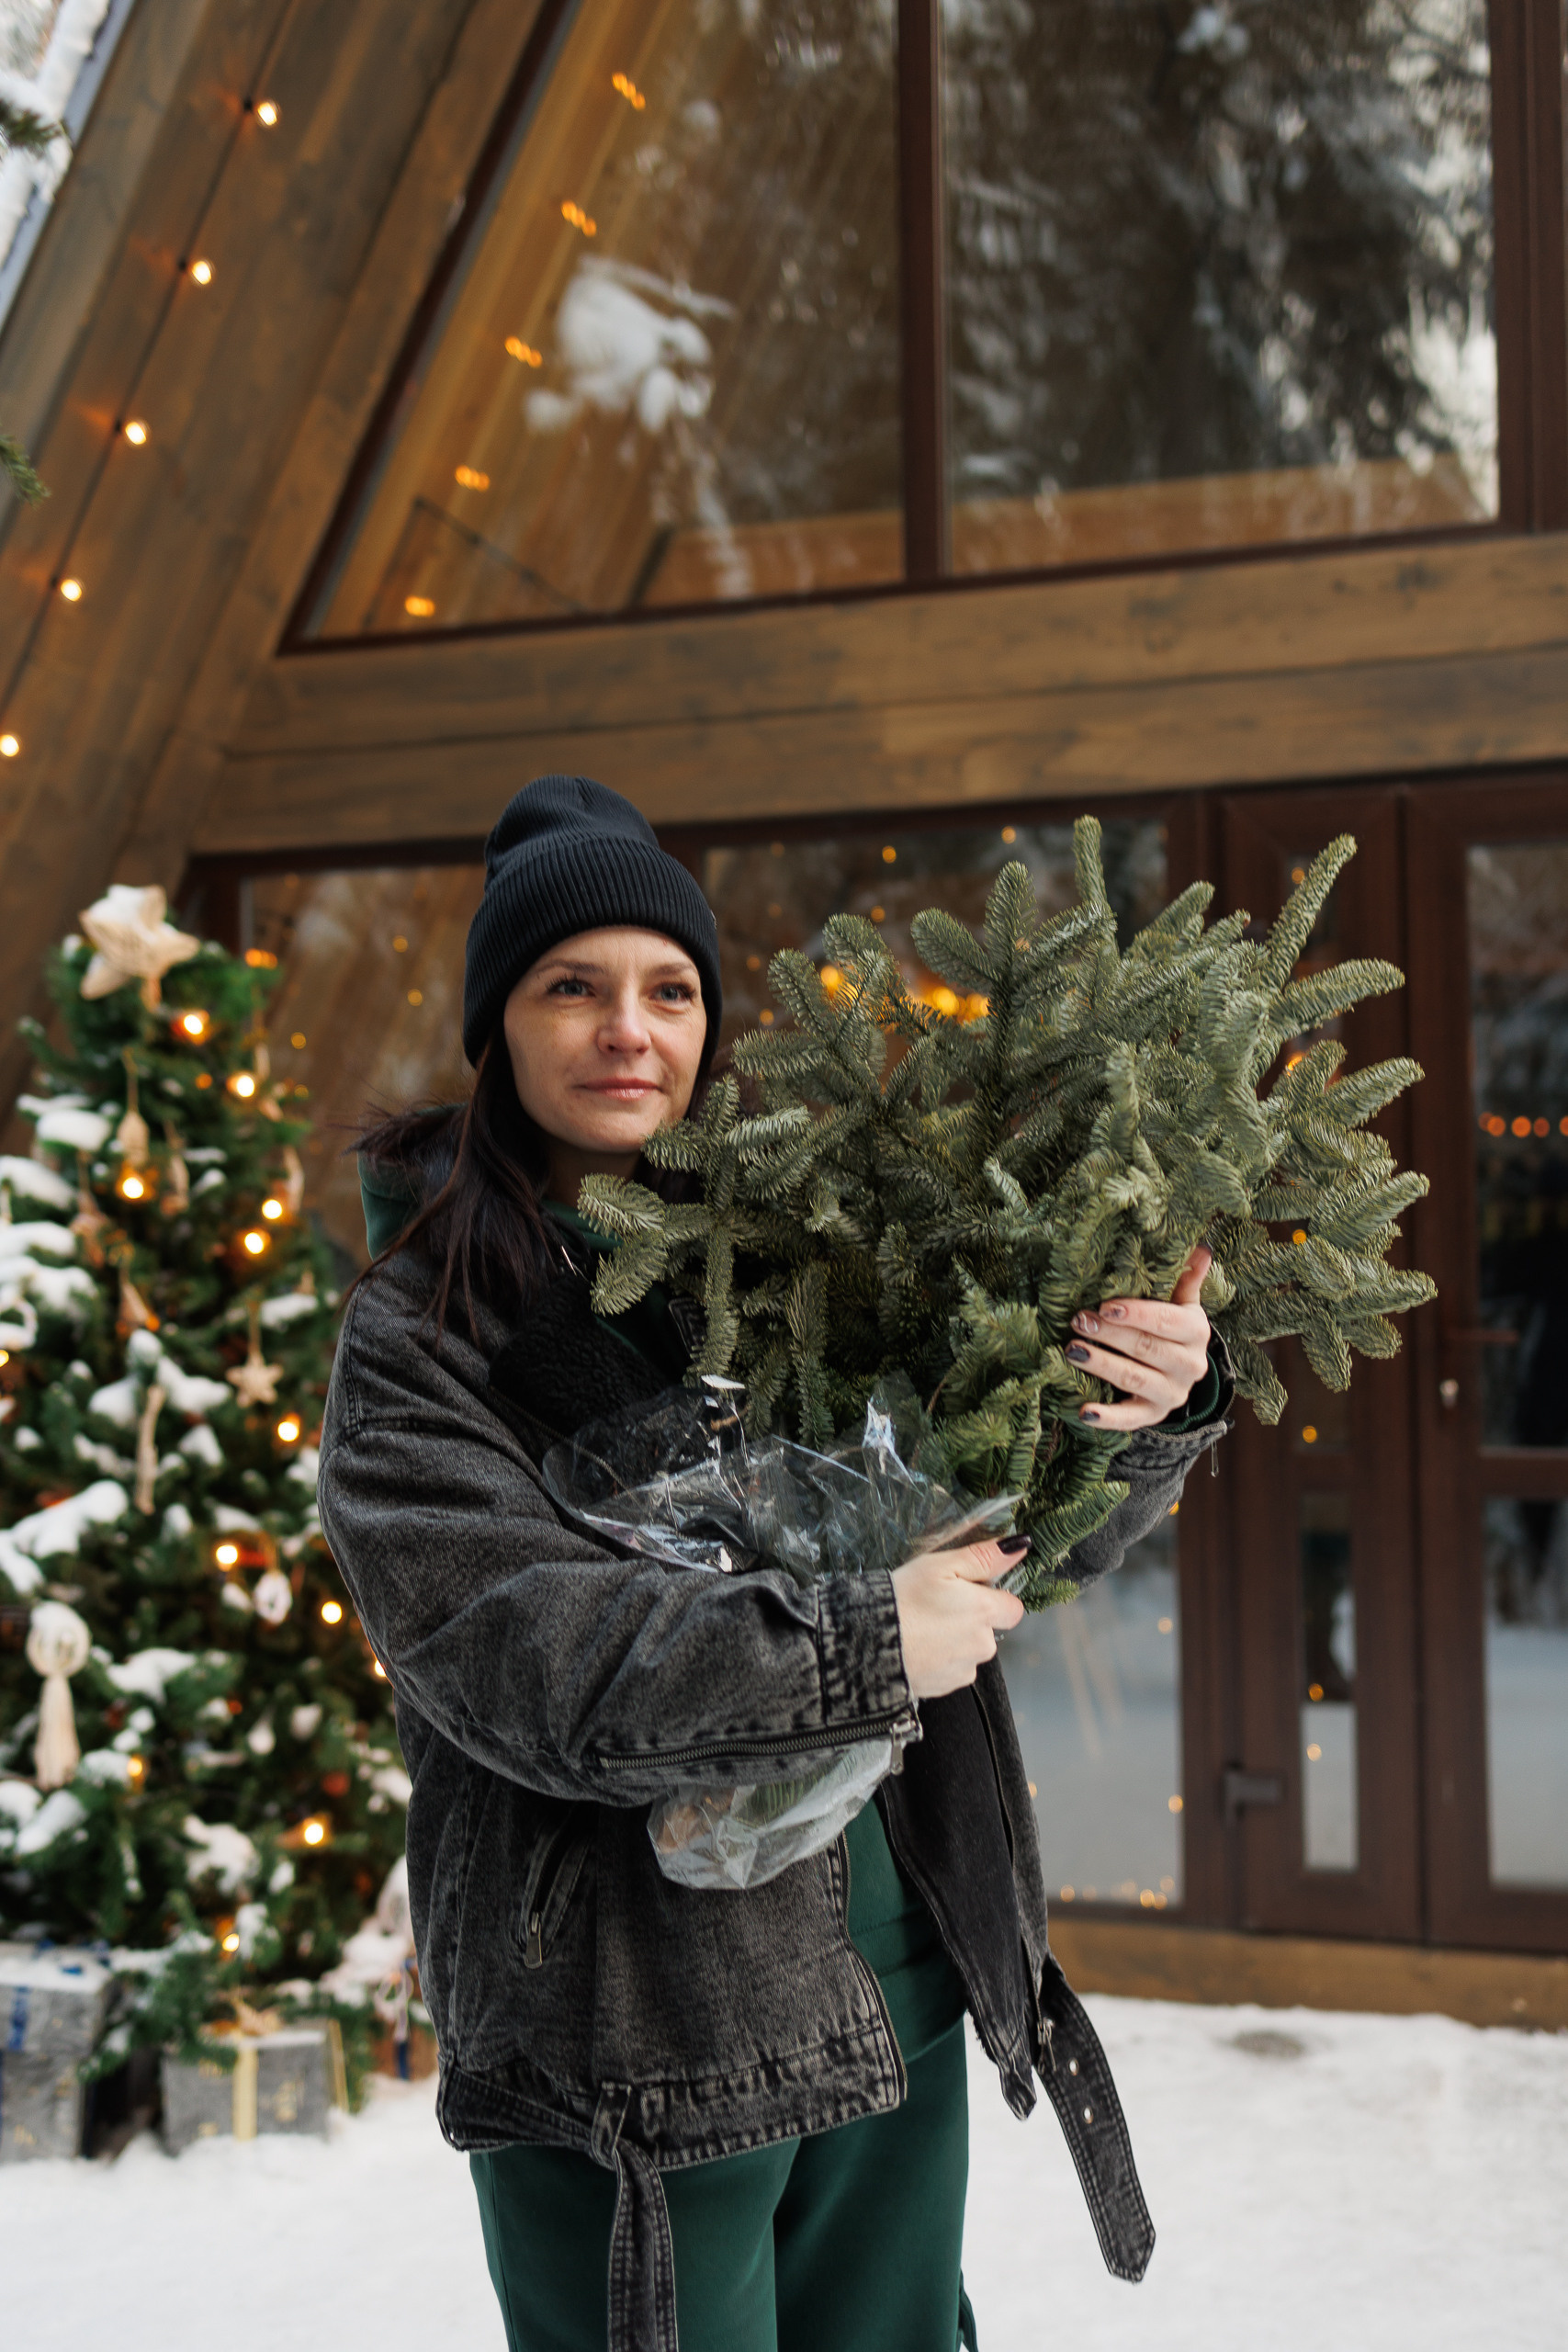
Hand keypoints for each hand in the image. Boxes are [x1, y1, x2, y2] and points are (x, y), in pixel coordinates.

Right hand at [891, 1536, 1028, 1699]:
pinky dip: (940, 1659)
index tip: (967, 1592)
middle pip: (989, 1629)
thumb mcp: (940, 1565)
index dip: (993, 1597)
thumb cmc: (902, 1599)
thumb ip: (983, 1557)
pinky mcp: (946, 1686)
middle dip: (970, 1619)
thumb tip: (1020, 1546)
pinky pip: (952, 1669)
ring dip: (955, 1641)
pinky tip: (918, 1648)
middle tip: (935, 1607)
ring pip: (970, 1651)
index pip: (1013, 1607)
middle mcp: (982, 1644)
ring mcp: (965, 1669)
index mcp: (984, 1612)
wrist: (867, 1645)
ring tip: (922, 1628)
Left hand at [1067, 1245, 1212, 1432]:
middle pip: (1146, 1348)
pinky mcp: (1154, 1415)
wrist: (1180, 1374)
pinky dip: (1107, 1418)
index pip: (1166, 1321)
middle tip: (1077, 1321)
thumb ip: (1187, 1279)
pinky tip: (1084, 1411)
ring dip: (1101, 1365)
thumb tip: (1202, 1247)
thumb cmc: (1171, 1329)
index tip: (1104, 1306)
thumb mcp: (1182, 1304)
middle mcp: (1190, 1366)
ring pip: (1134, 1379)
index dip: (1136, 1314)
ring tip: (1071, 1350)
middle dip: (1110, 1334)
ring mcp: (1172, 1394)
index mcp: (1197, 1332)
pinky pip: (1130, 1419)